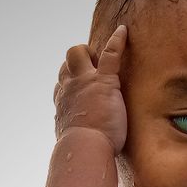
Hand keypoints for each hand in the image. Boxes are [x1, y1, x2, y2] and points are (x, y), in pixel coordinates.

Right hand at [53, 26, 127, 152]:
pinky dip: (117, 41)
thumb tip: (70, 155)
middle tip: (93, 73)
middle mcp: (69, 89)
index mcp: (63, 103)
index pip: (62, 85)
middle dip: (77, 63)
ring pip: (78, 53)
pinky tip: (124, 32)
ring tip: (103, 61)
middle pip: (66, 64)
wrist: (85, 149)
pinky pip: (109, 54)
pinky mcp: (104, 82)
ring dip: (90, 53)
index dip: (71, 84)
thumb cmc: (81, 152)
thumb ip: (73, 138)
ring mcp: (84, 82)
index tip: (81, 92)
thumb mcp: (71, 143)